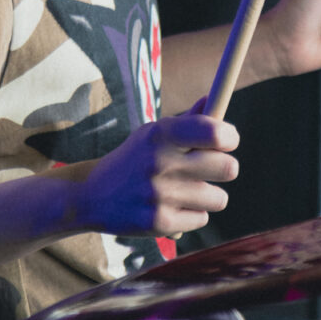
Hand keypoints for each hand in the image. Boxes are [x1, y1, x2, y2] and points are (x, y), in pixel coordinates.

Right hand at [77, 109, 239, 236]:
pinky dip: (192, 215)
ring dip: (208, 196)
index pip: (214, 132)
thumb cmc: (134, 159)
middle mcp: (160, 162)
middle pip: (228, 168)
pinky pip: (202, 219)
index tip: (227, 141)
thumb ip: (189, 121)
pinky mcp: (158, 223)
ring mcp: (159, 195)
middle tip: (210, 168)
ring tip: (185, 190)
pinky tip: (171, 207)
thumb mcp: (154, 134)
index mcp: (161, 134)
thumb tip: (215, 97)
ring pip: (219, 198)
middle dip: (224, 168)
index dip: (229, 137)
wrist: (91, 195)